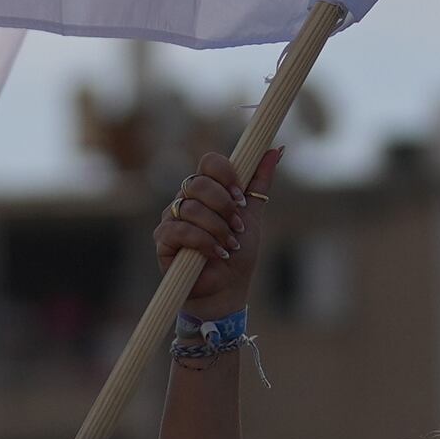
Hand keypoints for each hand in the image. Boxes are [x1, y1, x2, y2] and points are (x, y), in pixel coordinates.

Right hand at [154, 154, 271, 317]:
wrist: (227, 288)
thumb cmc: (238, 253)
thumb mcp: (253, 216)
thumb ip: (259, 183)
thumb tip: (276, 150)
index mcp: (207, 189)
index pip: (209, 162)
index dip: (226, 175)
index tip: (241, 196)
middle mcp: (186, 199)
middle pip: (198, 182)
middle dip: (223, 206)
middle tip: (237, 226)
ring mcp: (171, 217)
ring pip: (191, 207)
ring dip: (217, 228)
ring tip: (229, 245)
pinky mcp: (163, 239)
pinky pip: (181, 230)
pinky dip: (204, 243)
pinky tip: (217, 253)